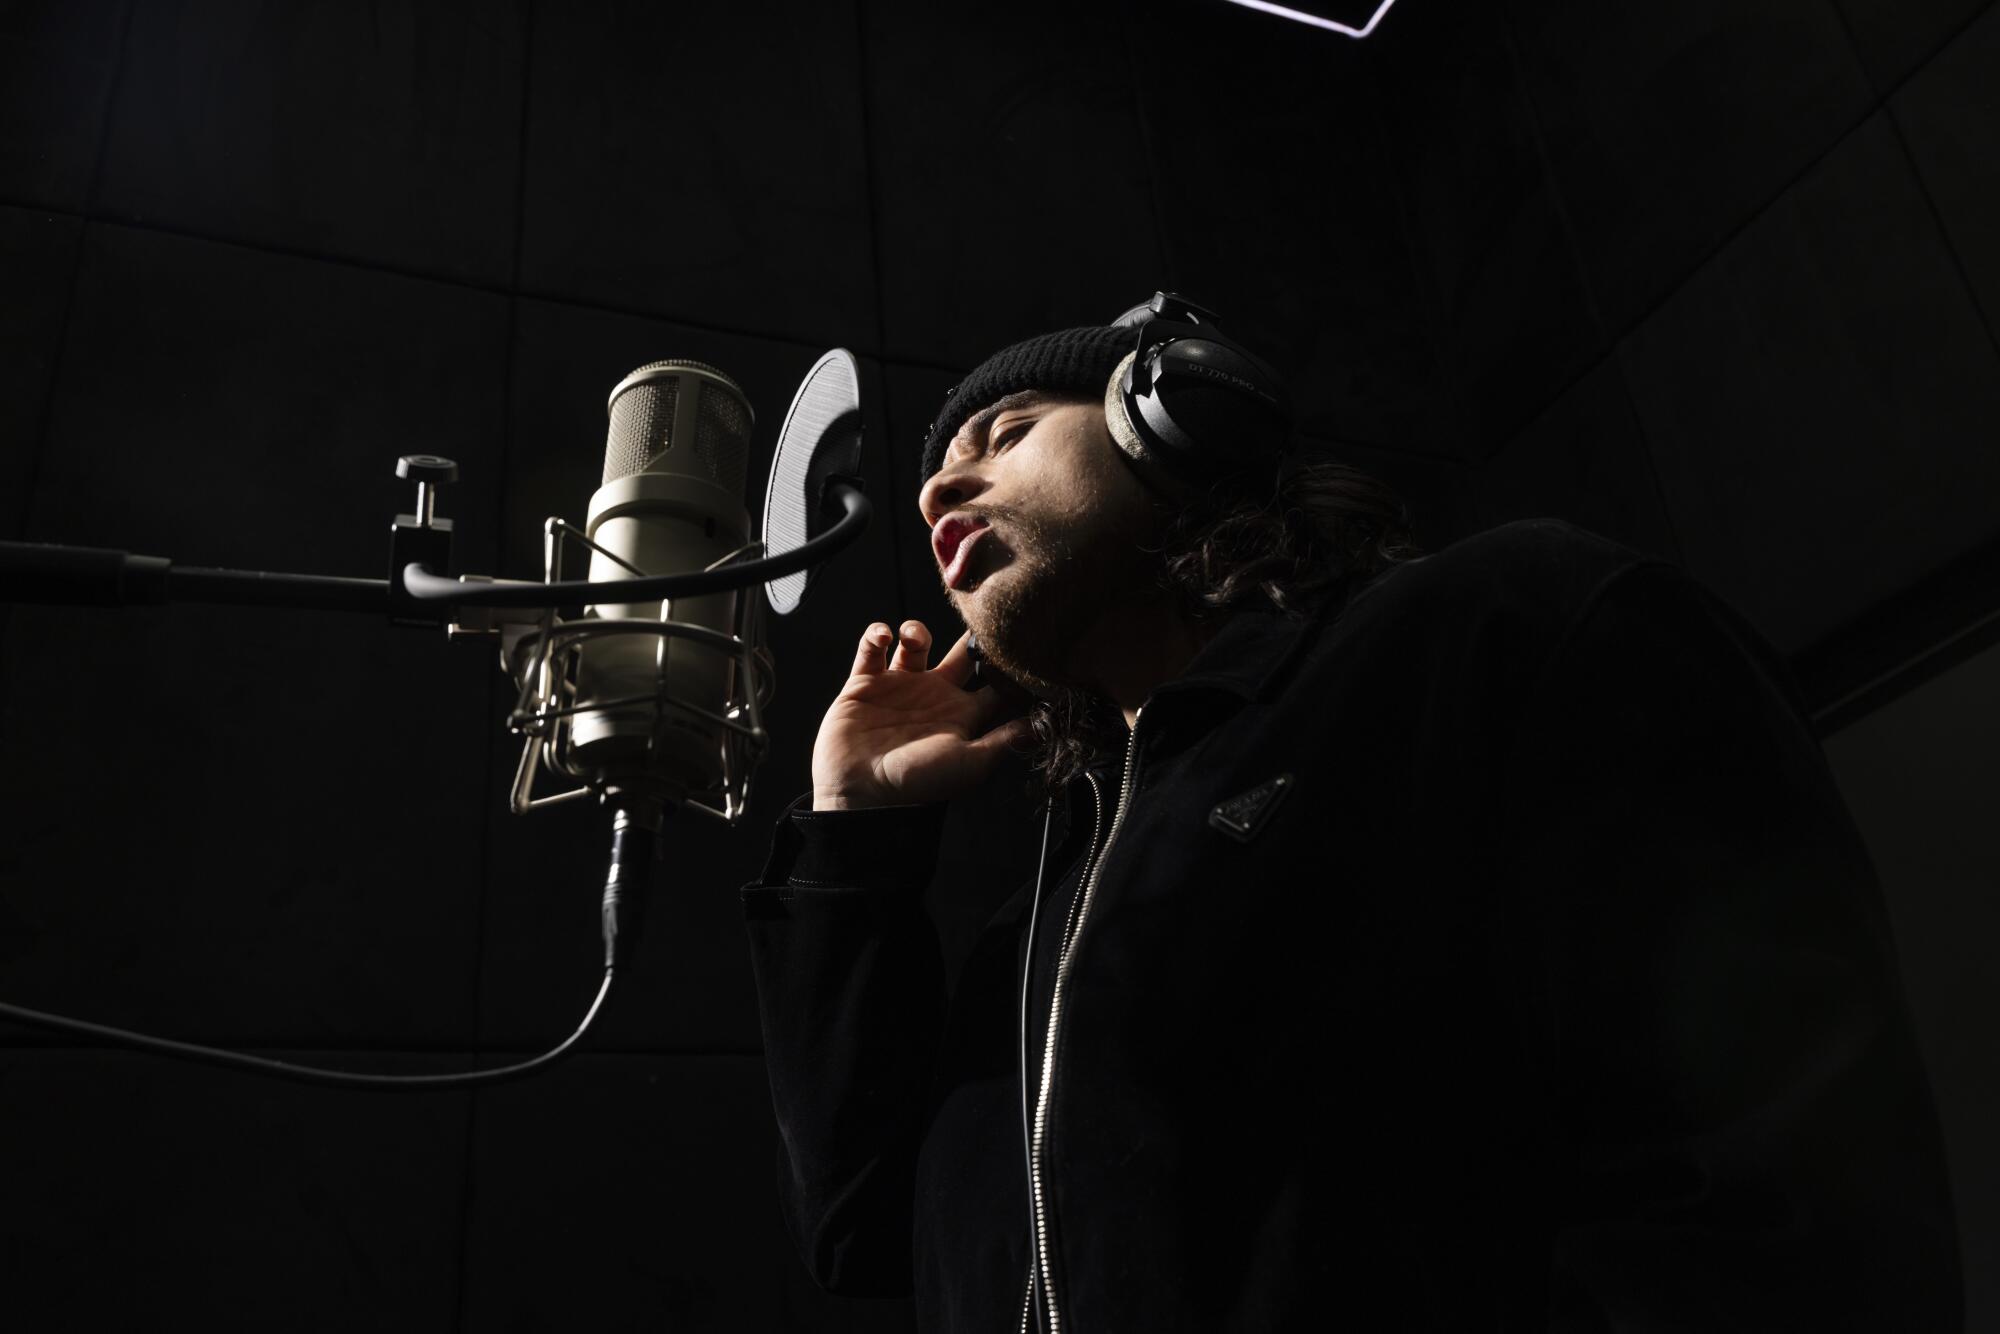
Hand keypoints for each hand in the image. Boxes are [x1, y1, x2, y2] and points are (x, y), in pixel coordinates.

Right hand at [810, 620, 1034, 810]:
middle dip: (967, 634)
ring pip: (914, 642)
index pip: (993, 682)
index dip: (1005, 663)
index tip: (1016, 642)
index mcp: (961, 714)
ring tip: (914, 637)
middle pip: (959, 654)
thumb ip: (1006, 739)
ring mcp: (899, 687)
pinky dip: (877, 633)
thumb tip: (1046, 724)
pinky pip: (871, 647)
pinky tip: (885, 637)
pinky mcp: (865, 683)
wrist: (861, 793)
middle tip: (970, 616)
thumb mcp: (970, 762)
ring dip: (916, 630)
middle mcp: (933, 696)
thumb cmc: (917, 784)